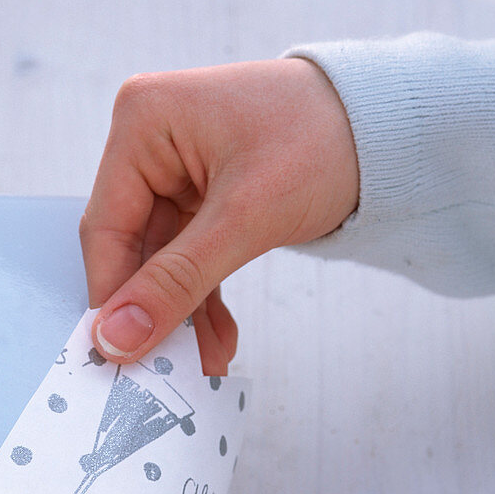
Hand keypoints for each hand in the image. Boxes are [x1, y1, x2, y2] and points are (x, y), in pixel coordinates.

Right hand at [81, 58, 358, 371]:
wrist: (388, 128)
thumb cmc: (323, 140)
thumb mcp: (246, 217)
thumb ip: (176, 282)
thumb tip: (115, 338)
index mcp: (143, 122)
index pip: (106, 228)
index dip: (112, 296)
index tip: (118, 355)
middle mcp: (150, 144)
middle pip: (131, 250)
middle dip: (155, 313)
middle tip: (163, 371)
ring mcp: (174, 173)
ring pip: (161, 264)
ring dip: (182, 317)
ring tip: (202, 366)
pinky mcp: (200, 198)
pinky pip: (189, 261)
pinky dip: (202, 301)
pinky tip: (217, 341)